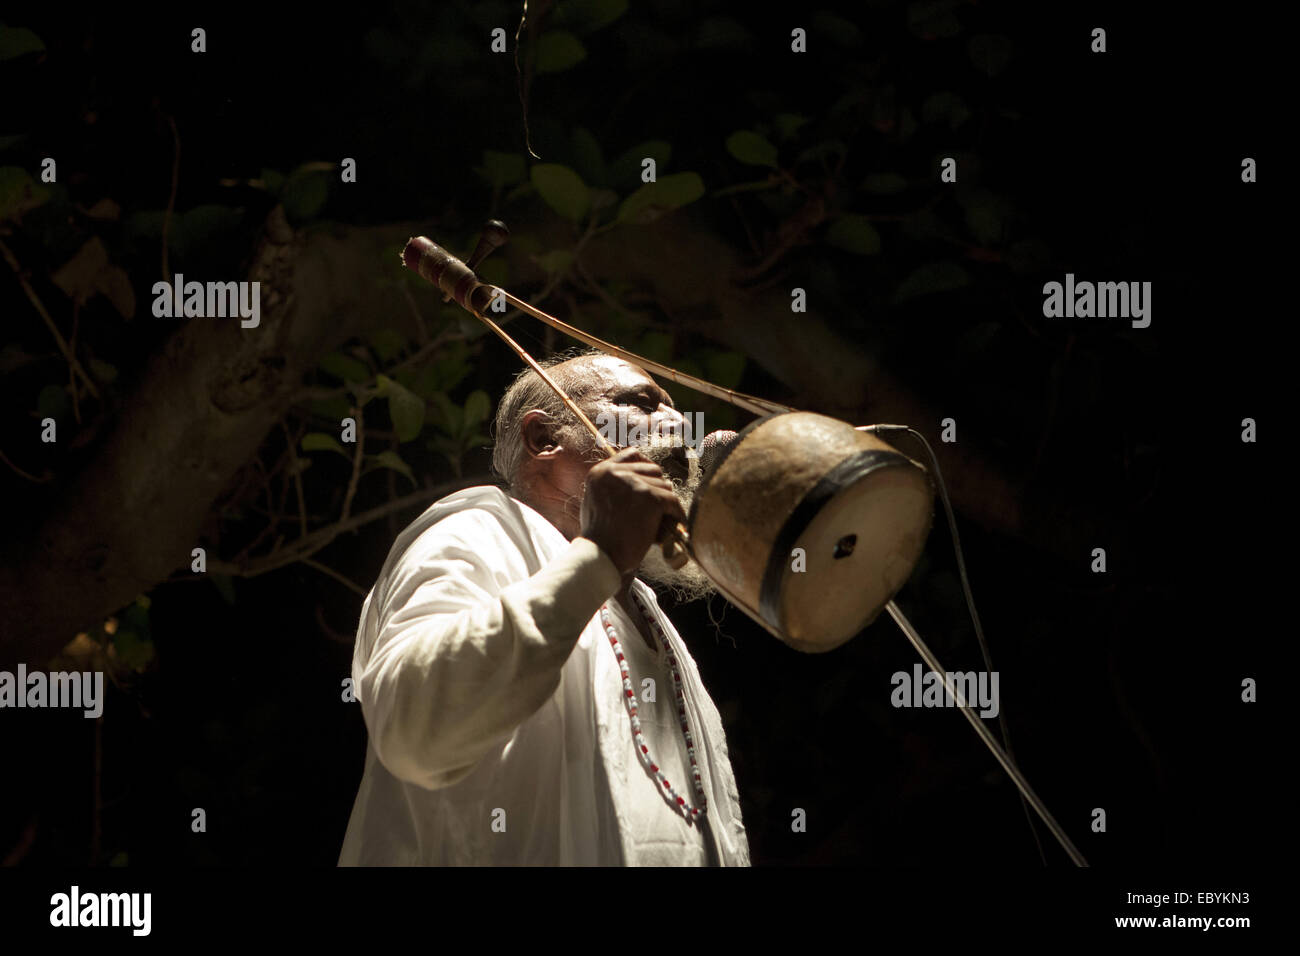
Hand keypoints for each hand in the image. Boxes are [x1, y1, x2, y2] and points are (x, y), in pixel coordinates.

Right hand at [580, 447, 686, 587]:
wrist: (601, 557)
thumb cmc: (600, 538)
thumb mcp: (597, 502)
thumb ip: (613, 487)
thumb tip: (639, 480)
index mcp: (601, 472)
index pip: (632, 454)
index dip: (646, 467)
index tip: (653, 481)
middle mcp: (615, 472)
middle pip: (653, 469)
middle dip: (658, 488)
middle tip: (658, 508)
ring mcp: (633, 483)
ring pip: (665, 486)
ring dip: (666, 504)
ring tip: (660, 522)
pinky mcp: (650, 496)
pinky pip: (673, 500)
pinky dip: (676, 514)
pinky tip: (674, 525)